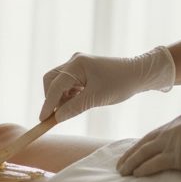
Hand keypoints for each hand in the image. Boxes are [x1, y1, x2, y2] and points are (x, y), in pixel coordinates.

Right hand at [39, 47, 174, 122]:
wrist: (138, 74)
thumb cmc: (120, 83)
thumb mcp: (96, 98)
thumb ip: (74, 108)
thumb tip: (56, 118)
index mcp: (77, 64)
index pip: (55, 86)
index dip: (48, 104)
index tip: (42, 120)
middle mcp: (73, 61)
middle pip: (51, 81)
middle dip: (51, 98)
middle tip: (57, 115)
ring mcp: (77, 65)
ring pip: (58, 83)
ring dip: (61, 98)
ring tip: (73, 108)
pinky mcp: (81, 71)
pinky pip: (67, 84)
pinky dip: (68, 96)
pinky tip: (78, 102)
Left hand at [117, 113, 180, 176]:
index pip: (156, 134)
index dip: (143, 145)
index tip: (134, 154)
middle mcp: (175, 127)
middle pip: (145, 141)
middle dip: (131, 154)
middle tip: (120, 165)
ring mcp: (176, 140)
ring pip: (144, 152)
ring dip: (131, 163)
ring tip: (122, 173)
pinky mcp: (179, 155)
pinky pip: (153, 164)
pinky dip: (142, 170)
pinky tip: (135, 176)